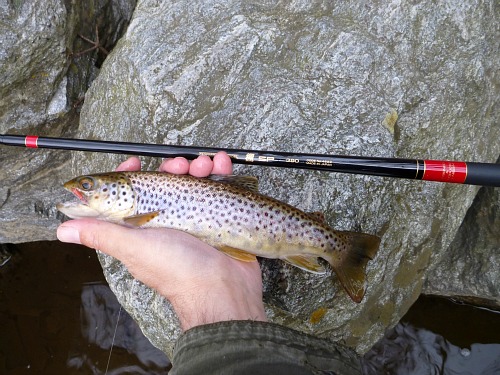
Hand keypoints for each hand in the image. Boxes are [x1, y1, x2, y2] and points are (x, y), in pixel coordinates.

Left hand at [57, 152, 266, 329]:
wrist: (224, 288)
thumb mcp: (135, 248)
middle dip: (171, 169)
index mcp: (142, 229)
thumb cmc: (177, 271)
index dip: (130, 176)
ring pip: (191, 184)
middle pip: (164, 185)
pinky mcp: (216, 218)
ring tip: (206, 166)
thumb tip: (62, 230)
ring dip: (197, 168)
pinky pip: (216, 189)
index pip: (130, 196)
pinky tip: (222, 165)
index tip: (135, 163)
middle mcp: (166, 223)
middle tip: (180, 166)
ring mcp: (193, 220)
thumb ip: (102, 234)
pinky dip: (220, 173)